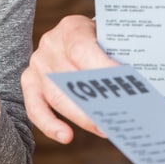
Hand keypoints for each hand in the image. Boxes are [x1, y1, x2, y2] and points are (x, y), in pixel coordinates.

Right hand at [21, 15, 119, 142]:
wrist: (82, 34)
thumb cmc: (102, 39)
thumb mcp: (111, 38)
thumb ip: (119, 55)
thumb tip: (134, 82)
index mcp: (71, 27)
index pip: (82, 50)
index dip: (100, 68)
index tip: (121, 84)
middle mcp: (50, 43)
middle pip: (68, 78)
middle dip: (94, 100)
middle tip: (117, 116)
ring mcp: (38, 63)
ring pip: (55, 96)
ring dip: (80, 116)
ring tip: (103, 128)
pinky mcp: (30, 81)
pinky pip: (35, 107)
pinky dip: (49, 124)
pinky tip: (66, 136)